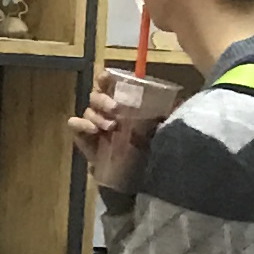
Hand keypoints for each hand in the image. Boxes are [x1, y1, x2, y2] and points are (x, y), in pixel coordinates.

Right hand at [69, 69, 175, 192]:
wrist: (134, 175)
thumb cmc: (145, 146)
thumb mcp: (158, 129)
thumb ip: (165, 115)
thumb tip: (179, 103)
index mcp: (120, 101)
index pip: (109, 83)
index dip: (106, 78)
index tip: (108, 78)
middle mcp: (104, 109)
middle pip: (96, 95)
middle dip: (104, 99)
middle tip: (116, 109)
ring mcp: (92, 123)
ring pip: (88, 110)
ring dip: (98, 115)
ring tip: (112, 126)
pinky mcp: (83, 138)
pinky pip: (74, 124)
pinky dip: (81, 125)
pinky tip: (94, 130)